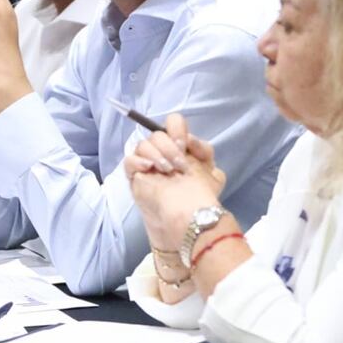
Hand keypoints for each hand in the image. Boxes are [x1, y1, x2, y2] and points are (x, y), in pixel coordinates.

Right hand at [124, 114, 226, 250]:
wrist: (187, 220)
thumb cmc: (199, 196)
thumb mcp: (212, 172)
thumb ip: (205, 151)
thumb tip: (190, 140)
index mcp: (179, 147)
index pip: (173, 122)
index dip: (177, 129)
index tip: (184, 145)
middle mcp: (162, 151)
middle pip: (157, 133)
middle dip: (169, 147)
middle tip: (179, 165)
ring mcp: (147, 163)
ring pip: (143, 144)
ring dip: (157, 155)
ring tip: (167, 171)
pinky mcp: (135, 176)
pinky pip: (129, 160)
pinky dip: (138, 161)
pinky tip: (150, 169)